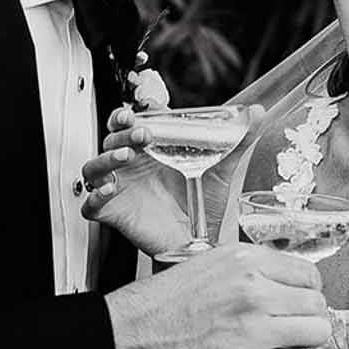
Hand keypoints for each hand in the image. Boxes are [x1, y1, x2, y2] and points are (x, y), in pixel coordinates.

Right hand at [82, 104, 265, 255]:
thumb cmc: (204, 204)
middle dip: (122, 130)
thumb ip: (239, 139)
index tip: (145, 106)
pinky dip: (94, 196)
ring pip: (94, 167)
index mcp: (150, 149)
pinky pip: (90, 204)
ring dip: (106, 157)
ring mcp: (120, 189)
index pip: (131, 121)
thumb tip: (258, 112)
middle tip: (142, 131)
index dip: (132, 111)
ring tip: (126, 155)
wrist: (202, 242)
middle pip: (111, 139)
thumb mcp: (223, 169)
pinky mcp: (114, 214)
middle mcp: (132, 166)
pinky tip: (108, 190)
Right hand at [106, 243, 330, 348]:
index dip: (305, 291)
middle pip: (317, 303)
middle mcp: (255, 290)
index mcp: (245, 261)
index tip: (296, 302)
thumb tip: (286, 283)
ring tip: (282, 345)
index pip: (308, 274)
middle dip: (306, 317)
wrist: (132, 336)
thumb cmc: (162, 305)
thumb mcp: (209, 265)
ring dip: (303, 342)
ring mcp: (255, 328)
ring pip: (317, 333)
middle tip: (290, 326)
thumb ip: (251, 270)